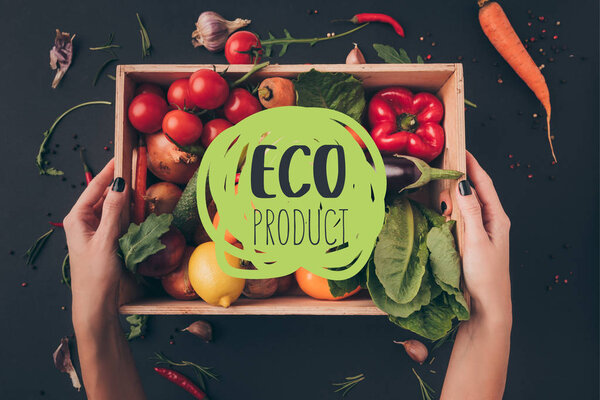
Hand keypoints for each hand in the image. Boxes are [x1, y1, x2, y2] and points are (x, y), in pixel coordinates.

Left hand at [63, 159, 127, 317]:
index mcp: (77, 219)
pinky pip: (117, 220)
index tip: (122, 156)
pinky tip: (139, 208)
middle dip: (119, 183)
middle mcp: (84, 222)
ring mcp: (95, 231)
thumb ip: (114, 212)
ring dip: (125, 198)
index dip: (109, 172)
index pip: (95, 188)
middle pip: (103, 195)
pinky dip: (128, 213)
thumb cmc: (96, 275)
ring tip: (140, 185)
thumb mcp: (106, 241)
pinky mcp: (105, 240)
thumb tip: (120, 184)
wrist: (96, 304)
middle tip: (136, 169)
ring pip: (112, 207)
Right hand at [454, 151, 511, 324]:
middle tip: (447, 159)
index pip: (484, 184)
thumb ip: (471, 212)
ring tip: (442, 177)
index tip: (461, 148)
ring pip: (468, 204)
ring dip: (456, 190)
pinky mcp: (471, 242)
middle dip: (464, 173)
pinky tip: (441, 206)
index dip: (473, 165)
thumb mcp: (477, 242)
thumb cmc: (485, 276)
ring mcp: (481, 232)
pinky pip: (461, 217)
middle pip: (477, 191)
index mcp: (497, 219)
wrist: (487, 307)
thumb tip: (463, 185)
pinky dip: (451, 207)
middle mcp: (491, 222)